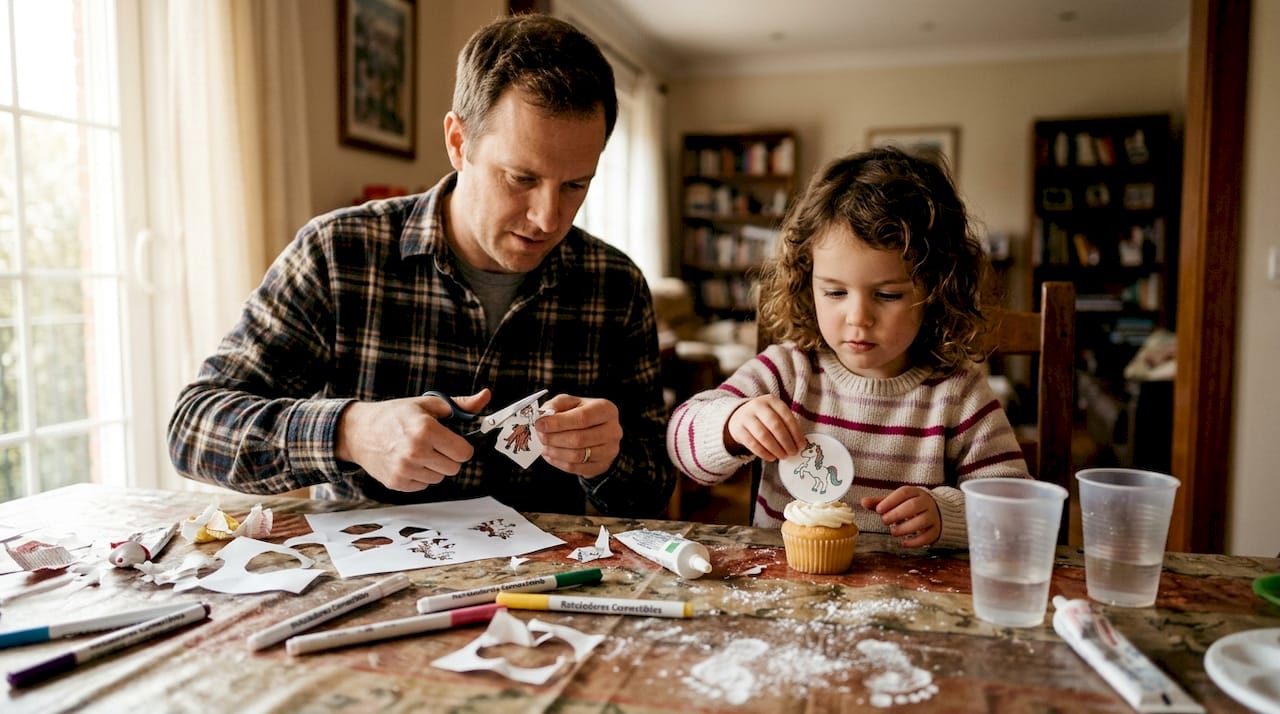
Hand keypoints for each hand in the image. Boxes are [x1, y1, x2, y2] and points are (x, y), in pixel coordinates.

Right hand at [336, 389, 490, 491]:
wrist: (359, 431)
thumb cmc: (394, 415)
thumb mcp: (427, 404)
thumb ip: (460, 404)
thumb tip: (485, 396)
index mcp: (426, 430)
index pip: (464, 453)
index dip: (461, 447)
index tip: (452, 441)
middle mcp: (416, 452)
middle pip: (454, 468)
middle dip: (449, 457)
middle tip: (435, 445)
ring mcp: (405, 469)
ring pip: (439, 478)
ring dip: (434, 467)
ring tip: (419, 452)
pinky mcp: (397, 483)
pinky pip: (424, 485)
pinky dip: (420, 476)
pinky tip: (409, 461)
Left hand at [534, 395, 620, 477]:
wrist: (598, 431)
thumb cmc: (581, 414)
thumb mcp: (570, 402)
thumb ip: (556, 405)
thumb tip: (542, 417)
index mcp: (606, 410)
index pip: (582, 418)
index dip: (558, 423)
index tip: (539, 424)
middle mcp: (613, 431)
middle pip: (579, 439)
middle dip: (554, 438)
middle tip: (540, 436)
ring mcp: (610, 451)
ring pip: (577, 456)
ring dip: (555, 452)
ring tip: (544, 446)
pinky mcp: (603, 465)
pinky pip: (576, 468)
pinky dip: (559, 463)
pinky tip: (551, 455)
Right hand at [725, 395, 805, 460]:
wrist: (739, 416)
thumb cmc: (764, 418)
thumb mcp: (776, 414)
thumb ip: (787, 426)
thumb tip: (800, 444)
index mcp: (772, 401)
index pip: (787, 417)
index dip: (796, 433)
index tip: (801, 445)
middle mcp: (758, 406)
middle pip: (775, 425)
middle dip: (786, 442)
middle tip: (793, 452)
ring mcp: (746, 417)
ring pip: (763, 435)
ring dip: (776, 449)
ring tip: (783, 456)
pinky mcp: (738, 429)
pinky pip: (752, 443)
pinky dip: (764, 453)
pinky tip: (772, 457)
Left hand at [860, 487, 940, 546]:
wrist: (937, 512)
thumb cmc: (911, 506)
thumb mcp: (897, 502)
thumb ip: (880, 502)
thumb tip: (863, 502)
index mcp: (915, 492)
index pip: (904, 492)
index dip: (890, 501)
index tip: (878, 509)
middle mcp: (926, 503)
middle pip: (913, 506)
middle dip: (896, 514)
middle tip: (884, 521)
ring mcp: (933, 517)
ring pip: (921, 521)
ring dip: (905, 528)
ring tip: (893, 531)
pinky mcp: (936, 530)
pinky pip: (928, 536)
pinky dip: (915, 542)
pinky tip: (904, 543)